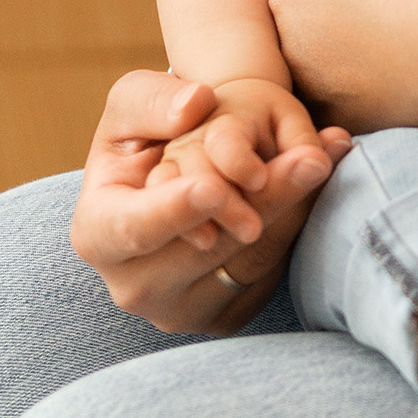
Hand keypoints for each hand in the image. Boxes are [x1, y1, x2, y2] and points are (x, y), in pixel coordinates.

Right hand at [69, 70, 350, 333]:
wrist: (180, 175)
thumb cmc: (148, 133)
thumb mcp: (134, 102)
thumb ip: (154, 99)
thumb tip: (192, 106)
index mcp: (96, 233)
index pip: (132, 229)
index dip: (173, 212)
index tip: (213, 188)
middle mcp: (133, 286)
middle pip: (204, 249)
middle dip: (260, 203)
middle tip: (308, 160)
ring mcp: (178, 310)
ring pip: (246, 264)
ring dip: (289, 212)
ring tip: (321, 162)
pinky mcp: (222, 317)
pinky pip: (266, 279)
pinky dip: (291, 232)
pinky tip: (309, 192)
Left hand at [273, 0, 417, 134]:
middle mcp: (290, 49)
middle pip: (312, 25)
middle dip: (343, 16)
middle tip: (396, 5)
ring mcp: (321, 93)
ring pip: (332, 65)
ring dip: (358, 55)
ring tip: (407, 39)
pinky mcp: (354, 124)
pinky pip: (360, 101)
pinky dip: (380, 88)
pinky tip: (412, 71)